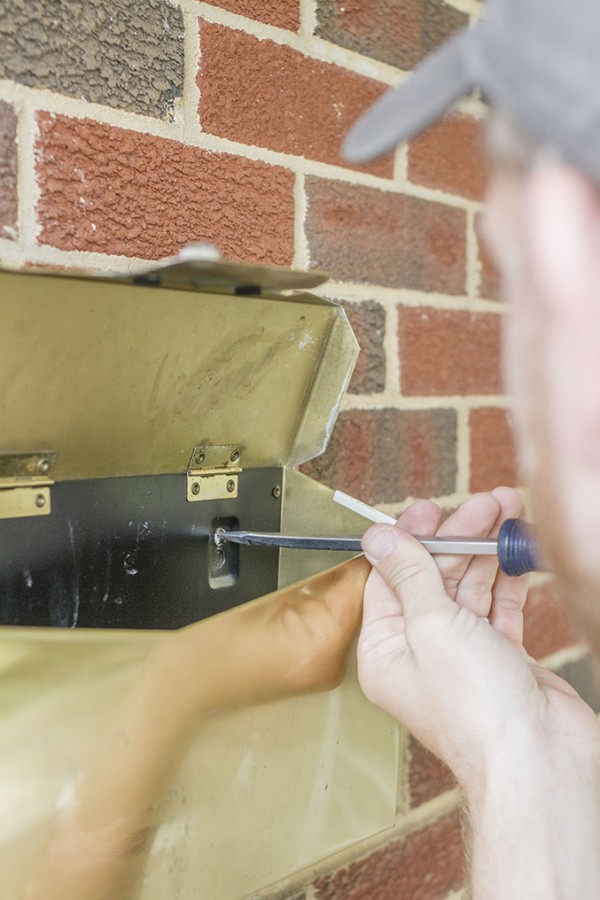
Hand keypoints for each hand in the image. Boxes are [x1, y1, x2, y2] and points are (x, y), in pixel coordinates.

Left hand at [358, 487, 599, 790]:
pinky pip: (499, 607)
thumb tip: (380, 537)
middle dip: (458, 537)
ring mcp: (463, 655)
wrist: (538, 760)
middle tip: (483, 505)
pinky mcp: (501, 659)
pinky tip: (517, 553)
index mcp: (386, 650)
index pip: (389, 579)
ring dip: (487, 550)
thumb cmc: (477, 711)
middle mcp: (420, 652)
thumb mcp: (432, 625)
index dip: (410, 539)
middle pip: (432, 578)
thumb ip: (410, 575)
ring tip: (508, 513)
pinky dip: (508, 579)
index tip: (431, 510)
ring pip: (469, 589)